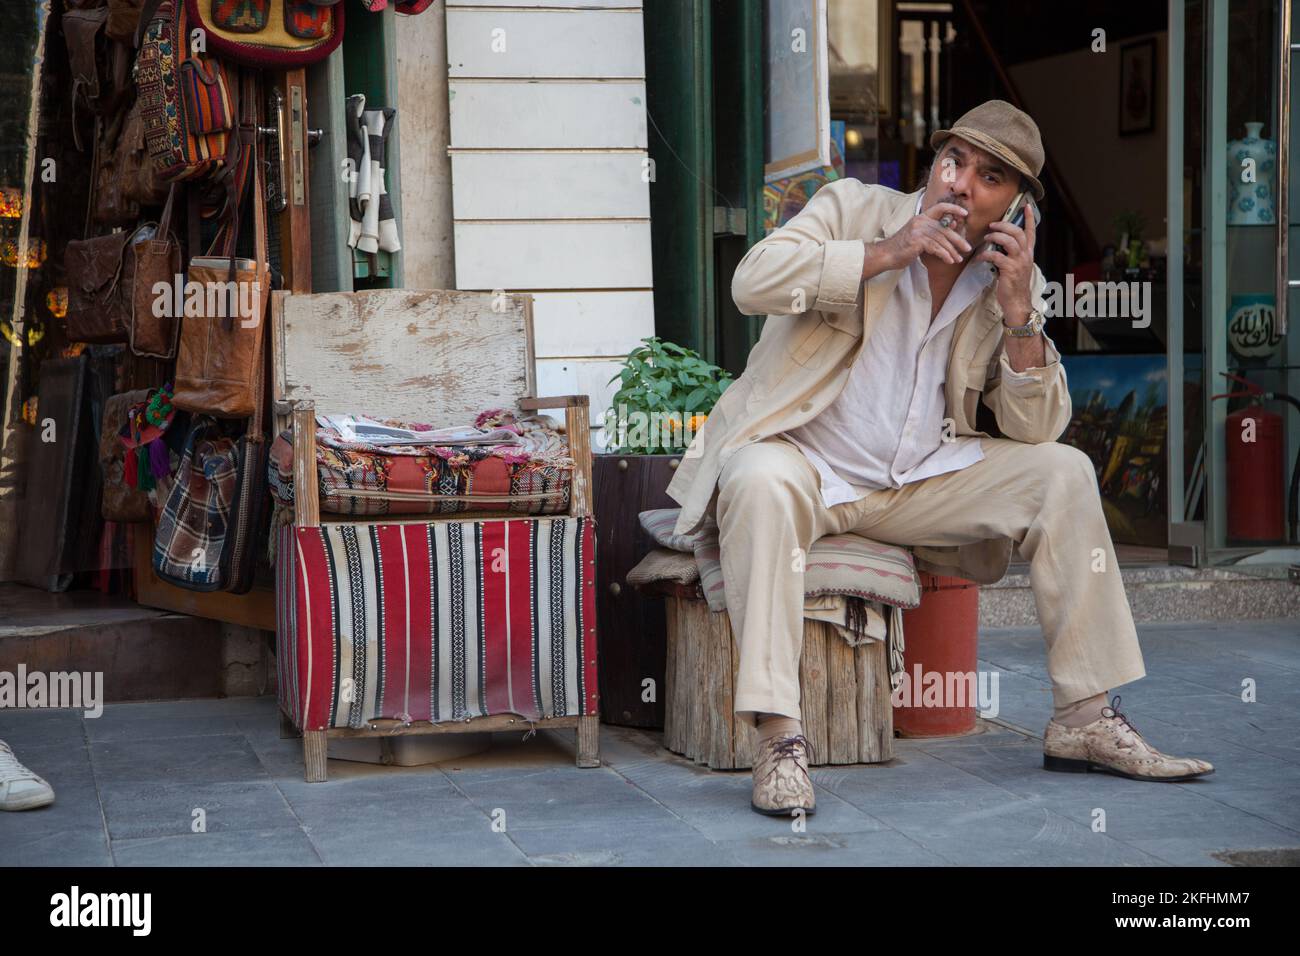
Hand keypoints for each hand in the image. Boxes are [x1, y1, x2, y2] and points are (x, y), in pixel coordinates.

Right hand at [867, 202, 971, 273]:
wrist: (886, 255)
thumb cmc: (902, 247)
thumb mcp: (918, 235)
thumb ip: (933, 231)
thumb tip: (953, 226)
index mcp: (922, 217)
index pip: (940, 207)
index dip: (953, 209)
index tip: (965, 215)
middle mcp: (921, 221)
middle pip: (944, 229)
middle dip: (958, 240)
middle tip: (967, 248)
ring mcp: (918, 230)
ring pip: (941, 240)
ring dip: (952, 251)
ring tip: (958, 259)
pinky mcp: (917, 241)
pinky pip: (936, 248)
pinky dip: (944, 255)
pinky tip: (949, 261)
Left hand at [979, 204, 1036, 321]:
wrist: (1017, 303)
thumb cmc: (1013, 285)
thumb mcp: (1016, 267)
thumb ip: (1011, 254)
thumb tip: (999, 243)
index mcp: (1028, 253)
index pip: (1031, 232)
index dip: (1029, 218)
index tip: (1026, 206)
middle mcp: (1025, 255)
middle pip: (1018, 232)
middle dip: (1004, 225)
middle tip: (992, 225)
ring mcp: (1019, 262)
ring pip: (1009, 241)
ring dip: (996, 236)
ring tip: (986, 237)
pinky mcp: (1009, 270)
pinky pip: (996, 256)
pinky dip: (986, 254)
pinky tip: (979, 258)